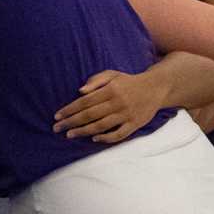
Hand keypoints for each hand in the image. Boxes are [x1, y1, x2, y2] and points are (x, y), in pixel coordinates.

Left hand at [54, 67, 168, 142]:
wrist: (156, 87)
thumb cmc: (128, 81)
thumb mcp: (112, 75)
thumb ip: (96, 80)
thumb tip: (80, 91)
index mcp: (110, 90)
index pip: (85, 102)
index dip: (69, 110)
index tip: (57, 116)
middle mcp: (117, 103)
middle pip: (90, 115)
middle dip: (71, 122)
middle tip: (57, 128)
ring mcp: (126, 115)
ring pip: (101, 126)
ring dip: (83, 131)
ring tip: (70, 135)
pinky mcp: (135, 124)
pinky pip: (119, 134)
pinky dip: (106, 138)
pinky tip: (94, 138)